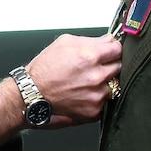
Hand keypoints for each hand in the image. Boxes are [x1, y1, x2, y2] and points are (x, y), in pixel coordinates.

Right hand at [0, 34, 122, 144]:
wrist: (31, 94)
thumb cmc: (44, 68)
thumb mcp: (65, 43)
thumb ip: (91, 40)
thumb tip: (108, 41)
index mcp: (90, 56)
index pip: (118, 50)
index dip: (113, 49)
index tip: (109, 52)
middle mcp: (96, 77)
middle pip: (119, 67)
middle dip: (109, 65)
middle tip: (95, 67)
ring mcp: (96, 96)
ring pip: (113, 85)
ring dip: (104, 83)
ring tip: (86, 82)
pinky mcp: (94, 111)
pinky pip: (105, 101)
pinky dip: (97, 97)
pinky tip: (83, 93)